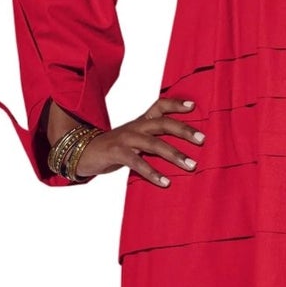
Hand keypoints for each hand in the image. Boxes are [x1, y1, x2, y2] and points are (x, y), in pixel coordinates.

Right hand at [73, 96, 205, 184]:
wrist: (83, 153)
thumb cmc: (116, 148)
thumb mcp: (135, 140)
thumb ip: (154, 140)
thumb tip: (182, 152)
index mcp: (141, 121)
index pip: (159, 106)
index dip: (176, 104)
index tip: (194, 106)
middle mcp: (135, 127)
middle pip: (163, 123)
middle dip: (184, 130)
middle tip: (202, 140)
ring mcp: (126, 139)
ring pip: (154, 143)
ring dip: (175, 154)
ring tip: (191, 165)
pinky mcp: (117, 153)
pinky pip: (137, 162)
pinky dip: (152, 173)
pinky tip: (165, 182)